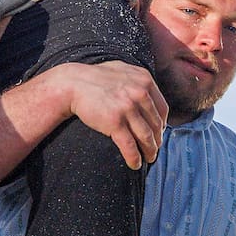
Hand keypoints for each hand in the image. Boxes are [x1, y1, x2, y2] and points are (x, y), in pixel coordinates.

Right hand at [50, 61, 166, 168]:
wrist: (72, 83)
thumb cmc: (95, 78)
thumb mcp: (122, 70)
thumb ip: (137, 80)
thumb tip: (149, 92)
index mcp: (144, 80)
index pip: (162, 109)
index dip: (162, 124)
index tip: (159, 133)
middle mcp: (139, 93)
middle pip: (156, 124)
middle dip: (157, 140)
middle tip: (154, 149)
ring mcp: (127, 108)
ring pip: (146, 137)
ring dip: (150, 151)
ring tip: (149, 158)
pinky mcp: (114, 122)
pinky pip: (130, 145)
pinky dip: (134, 158)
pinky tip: (135, 164)